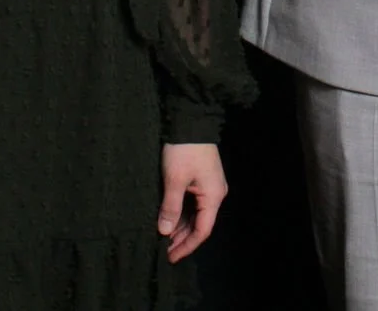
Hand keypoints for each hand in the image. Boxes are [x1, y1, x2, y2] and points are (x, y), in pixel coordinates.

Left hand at [158, 143, 226, 262]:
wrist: (191, 120)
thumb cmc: (184, 150)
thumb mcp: (174, 179)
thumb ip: (170, 207)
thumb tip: (164, 232)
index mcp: (213, 196)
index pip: (202, 230)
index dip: (186, 246)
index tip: (170, 257)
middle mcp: (215, 194)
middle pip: (200, 224)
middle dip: (182, 239)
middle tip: (163, 251)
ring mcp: (209, 186)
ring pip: (195, 214)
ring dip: (180, 227)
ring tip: (163, 239)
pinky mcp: (202, 179)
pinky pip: (193, 204)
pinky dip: (181, 214)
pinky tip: (168, 220)